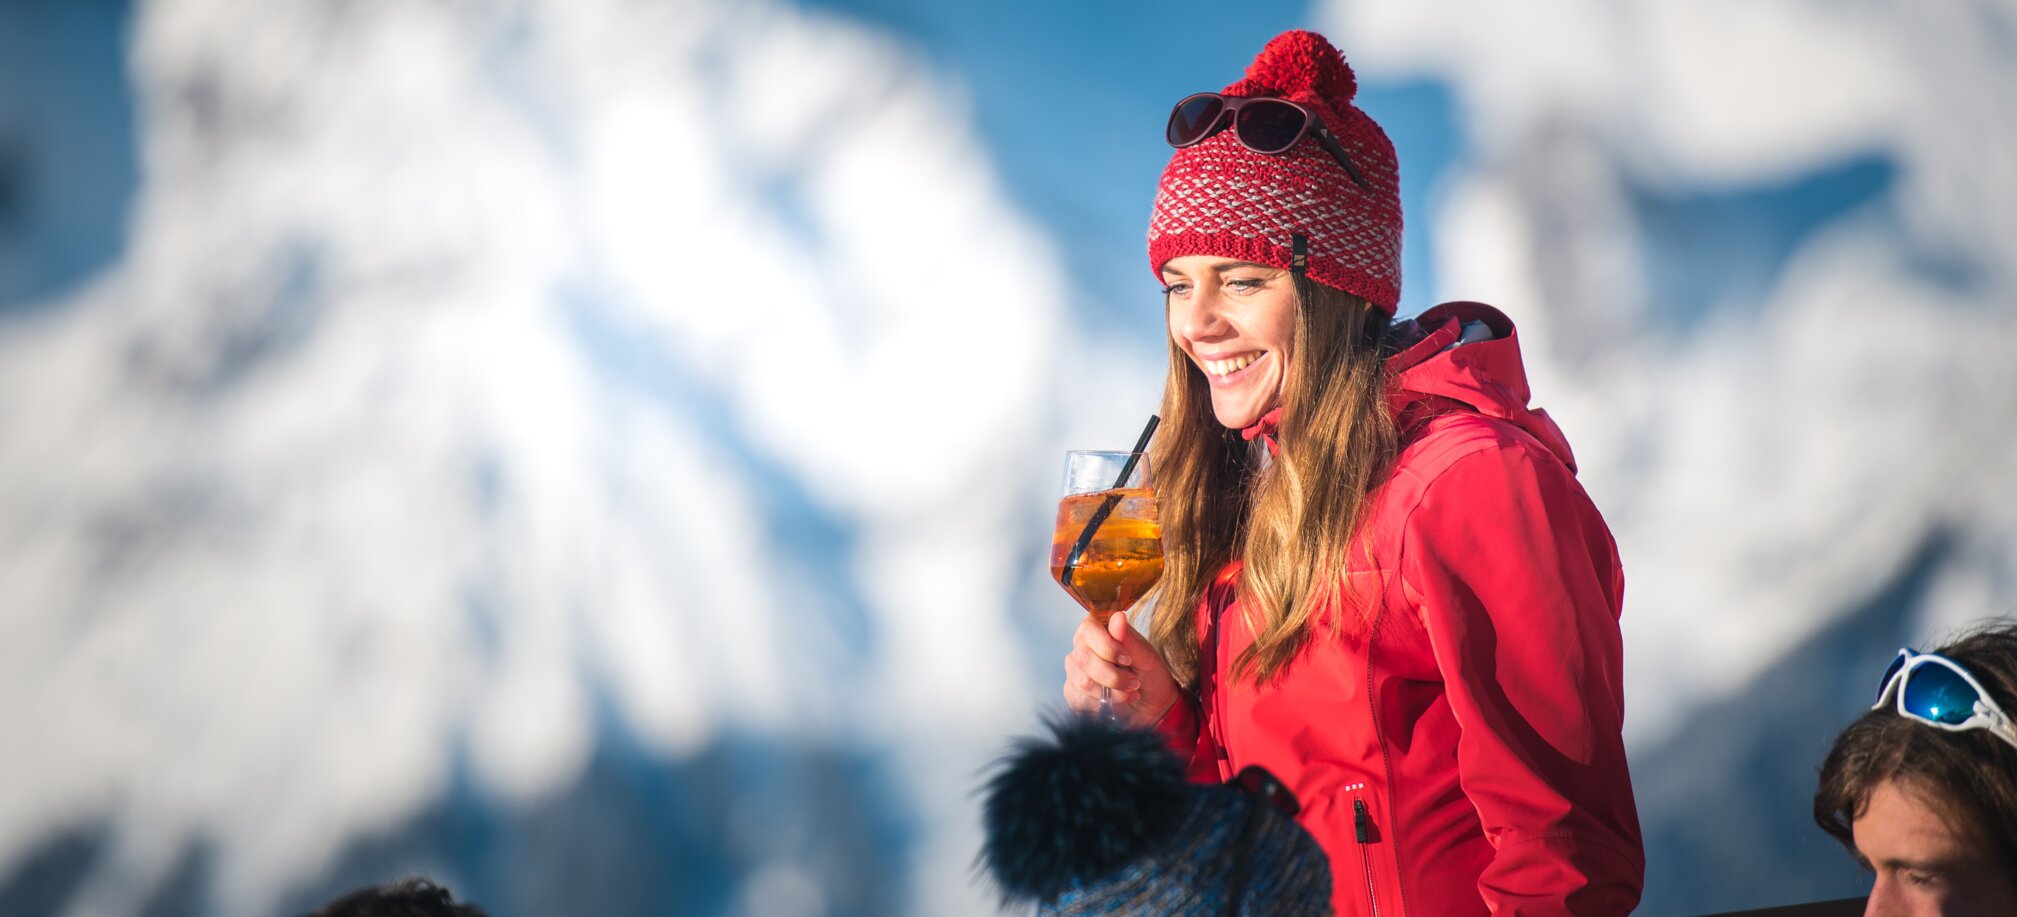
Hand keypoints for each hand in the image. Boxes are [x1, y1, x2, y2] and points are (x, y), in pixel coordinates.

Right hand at [1063, 611, 1180, 726]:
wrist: (1152, 704)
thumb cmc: (1149, 674)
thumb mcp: (1146, 656)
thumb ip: (1128, 638)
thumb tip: (1118, 616)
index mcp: (1098, 630)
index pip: (1088, 629)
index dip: (1107, 646)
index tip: (1128, 659)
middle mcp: (1081, 647)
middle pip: (1083, 657)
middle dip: (1112, 675)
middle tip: (1134, 682)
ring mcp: (1074, 671)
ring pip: (1083, 681)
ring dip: (1112, 692)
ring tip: (1130, 691)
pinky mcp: (1073, 693)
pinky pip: (1081, 700)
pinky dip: (1105, 704)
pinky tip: (1118, 703)